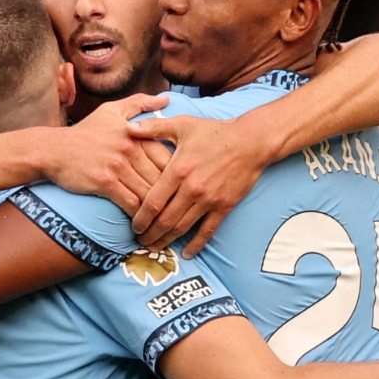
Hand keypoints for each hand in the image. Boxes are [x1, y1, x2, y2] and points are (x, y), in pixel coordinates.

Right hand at [44, 93, 170, 214]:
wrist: (53, 150)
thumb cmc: (85, 132)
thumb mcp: (111, 111)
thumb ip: (140, 103)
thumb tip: (166, 99)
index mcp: (138, 133)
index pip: (170, 158)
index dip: (177, 176)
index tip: (178, 188)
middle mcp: (131, 148)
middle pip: (163, 178)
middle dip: (171, 196)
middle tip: (177, 210)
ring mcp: (118, 166)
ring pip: (149, 193)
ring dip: (157, 210)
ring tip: (162, 221)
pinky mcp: (105, 183)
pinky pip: (131, 203)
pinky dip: (139, 215)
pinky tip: (140, 221)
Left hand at [127, 113, 274, 256]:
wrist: (251, 141)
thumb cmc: (215, 132)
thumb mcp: (182, 125)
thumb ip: (153, 127)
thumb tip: (127, 128)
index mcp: (178, 170)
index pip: (153, 202)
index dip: (140, 219)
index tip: (134, 227)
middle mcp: (192, 189)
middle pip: (165, 220)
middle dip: (150, 234)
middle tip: (140, 241)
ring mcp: (209, 200)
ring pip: (183, 228)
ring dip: (167, 241)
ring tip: (155, 248)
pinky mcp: (224, 206)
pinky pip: (208, 231)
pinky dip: (196, 245)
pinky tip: (187, 254)